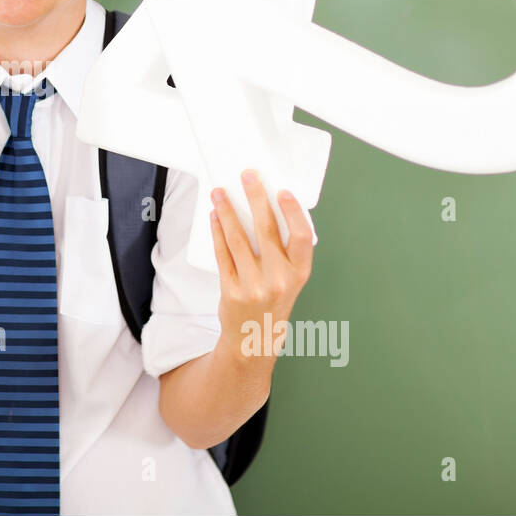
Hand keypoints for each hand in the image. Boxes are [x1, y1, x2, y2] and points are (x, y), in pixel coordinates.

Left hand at [209, 170, 314, 355]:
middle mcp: (279, 279)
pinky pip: (223, 254)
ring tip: (219, 193)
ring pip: (238, 239)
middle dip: (255, 198)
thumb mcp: (290, 279)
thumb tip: (265, 209)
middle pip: (266, 230)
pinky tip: (214, 217)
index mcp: (300, 273)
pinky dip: (218, 232)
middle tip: (247, 176)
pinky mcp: (232, 291)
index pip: (301, 236)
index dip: (292, 212)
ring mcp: (254, 286)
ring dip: (227, 211)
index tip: (282, 191)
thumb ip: (284, 251)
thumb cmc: (274, 301)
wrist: (254, 339)